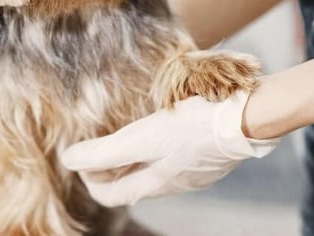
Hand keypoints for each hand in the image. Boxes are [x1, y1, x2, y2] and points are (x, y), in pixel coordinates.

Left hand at [61, 91, 279, 206]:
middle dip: (107, 167)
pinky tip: (158, 128)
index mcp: (153, 184)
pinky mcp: (205, 155)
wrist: (245, 117)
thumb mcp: (142, 138)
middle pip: (129, 183)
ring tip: (123, 134)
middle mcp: (171, 184)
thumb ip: (104, 152)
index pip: (109, 196)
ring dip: (132, 157)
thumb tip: (68, 160)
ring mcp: (190, 171)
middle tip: (95, 144)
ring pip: (151, 170)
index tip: (79, 156)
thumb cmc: (193, 127)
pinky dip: (155, 148)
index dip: (88, 178)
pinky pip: (171, 158)